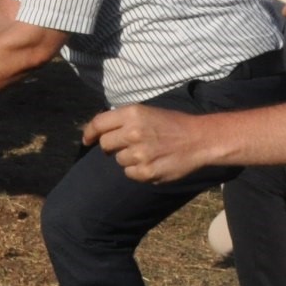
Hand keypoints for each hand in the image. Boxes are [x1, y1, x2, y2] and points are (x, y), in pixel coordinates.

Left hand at [82, 105, 219, 183]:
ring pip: (118, 160)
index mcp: (132, 114)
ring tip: (147, 152)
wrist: (199, 140)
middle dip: (112, 146)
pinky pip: (130, 173)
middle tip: (127, 145)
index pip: (98, 123)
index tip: (86, 140)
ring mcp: (140, 154)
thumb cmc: (172, 124)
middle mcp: (133, 133)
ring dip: (128, 158)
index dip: (89, 133)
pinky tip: (152, 162)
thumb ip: (123, 119)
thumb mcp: (147, 112)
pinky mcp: (147, 172)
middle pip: (105, 144)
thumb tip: (99, 130)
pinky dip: (137, 171)